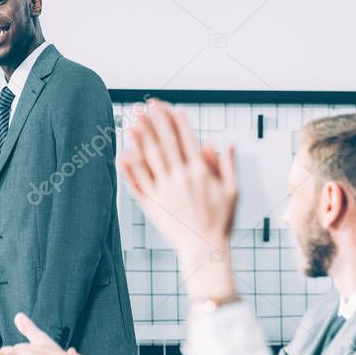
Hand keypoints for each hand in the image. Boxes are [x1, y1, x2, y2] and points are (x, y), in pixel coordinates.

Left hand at [121, 101, 239, 298]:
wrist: (204, 248)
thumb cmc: (220, 221)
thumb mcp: (232, 191)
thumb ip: (226, 166)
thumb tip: (224, 144)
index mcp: (200, 172)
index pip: (186, 139)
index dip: (176, 121)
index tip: (168, 106)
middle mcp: (180, 178)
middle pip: (165, 143)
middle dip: (155, 122)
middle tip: (145, 106)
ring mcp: (164, 190)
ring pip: (150, 159)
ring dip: (140, 138)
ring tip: (132, 122)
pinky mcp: (152, 204)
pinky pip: (138, 182)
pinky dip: (130, 168)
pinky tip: (123, 154)